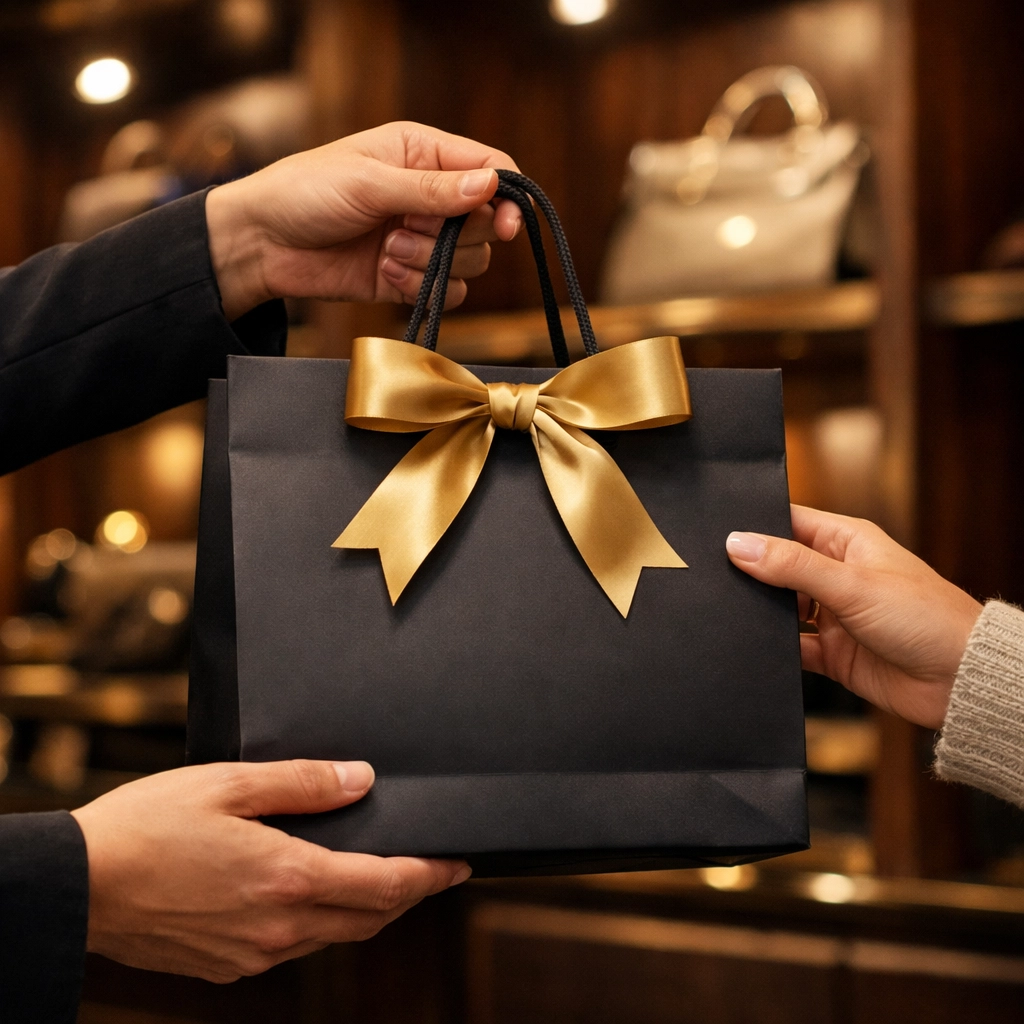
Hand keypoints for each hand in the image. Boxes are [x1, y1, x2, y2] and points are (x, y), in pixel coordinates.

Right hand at [70, 760, 469, 981]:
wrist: (79, 885)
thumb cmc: (149, 825)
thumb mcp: (230, 784)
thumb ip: (304, 783)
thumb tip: (361, 780)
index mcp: (288, 878)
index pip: (385, 886)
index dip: (430, 875)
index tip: (459, 864)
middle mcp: (278, 928)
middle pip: (369, 919)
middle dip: (409, 895)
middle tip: (432, 870)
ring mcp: (252, 956)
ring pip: (333, 937)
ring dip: (366, 911)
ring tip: (380, 879)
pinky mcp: (225, 968)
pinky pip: (293, 950)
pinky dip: (321, 925)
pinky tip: (312, 898)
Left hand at [205, 121, 523, 319]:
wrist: (262, 245)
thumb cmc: (305, 193)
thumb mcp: (369, 183)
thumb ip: (432, 190)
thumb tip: (491, 186)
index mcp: (424, 154)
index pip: (491, 169)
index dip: (506, 198)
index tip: (505, 226)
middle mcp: (430, 195)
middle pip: (486, 223)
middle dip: (456, 236)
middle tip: (408, 231)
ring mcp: (421, 238)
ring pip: (471, 261)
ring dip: (431, 263)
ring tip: (388, 252)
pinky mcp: (409, 276)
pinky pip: (447, 291)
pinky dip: (420, 287)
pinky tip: (385, 274)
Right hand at [725, 504, 982, 729]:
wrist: (962, 680)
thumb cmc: (926, 618)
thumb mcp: (851, 584)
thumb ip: (792, 566)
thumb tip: (739, 544)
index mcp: (847, 542)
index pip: (789, 523)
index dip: (756, 528)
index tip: (718, 536)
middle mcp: (838, 575)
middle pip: (779, 567)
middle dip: (752, 573)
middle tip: (716, 578)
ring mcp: (835, 615)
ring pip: (782, 608)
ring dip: (762, 613)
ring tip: (731, 612)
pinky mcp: (834, 654)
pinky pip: (792, 648)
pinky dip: (775, 650)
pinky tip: (757, 648)